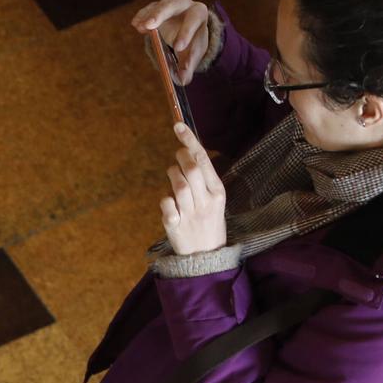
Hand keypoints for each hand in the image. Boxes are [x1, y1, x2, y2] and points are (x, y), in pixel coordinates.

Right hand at [132, 0, 210, 83]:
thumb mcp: (193, 55)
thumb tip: (182, 79)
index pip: (194, 19)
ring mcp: (169, 5)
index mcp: (198, 15)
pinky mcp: (156, 8)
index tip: (177, 48)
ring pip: (160, 5)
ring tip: (140, 27)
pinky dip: (142, 16)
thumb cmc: (191, 44)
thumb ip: (189, 67)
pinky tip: (135, 24)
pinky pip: (149, 9)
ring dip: (149, 16)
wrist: (186, 33)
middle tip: (150, 26)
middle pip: (175, 4)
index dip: (186, 32)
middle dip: (162, 14)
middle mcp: (185, 5)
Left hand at [160, 122, 227, 254]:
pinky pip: (166, 204)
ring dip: (172, 175)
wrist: (207, 257)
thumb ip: (202, 178)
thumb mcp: (213, 199)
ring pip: (178, 185)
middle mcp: (206, 202)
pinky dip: (165, 200)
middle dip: (181, 156)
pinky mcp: (176, 226)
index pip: (204, 160)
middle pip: (192, 169)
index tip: (178, 126)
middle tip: (178, 154)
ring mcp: (191, 214)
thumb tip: (187, 151)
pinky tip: (170, 204)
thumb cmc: (208, 222)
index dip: (190, 141)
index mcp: (217, 192)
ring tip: (173, 176)